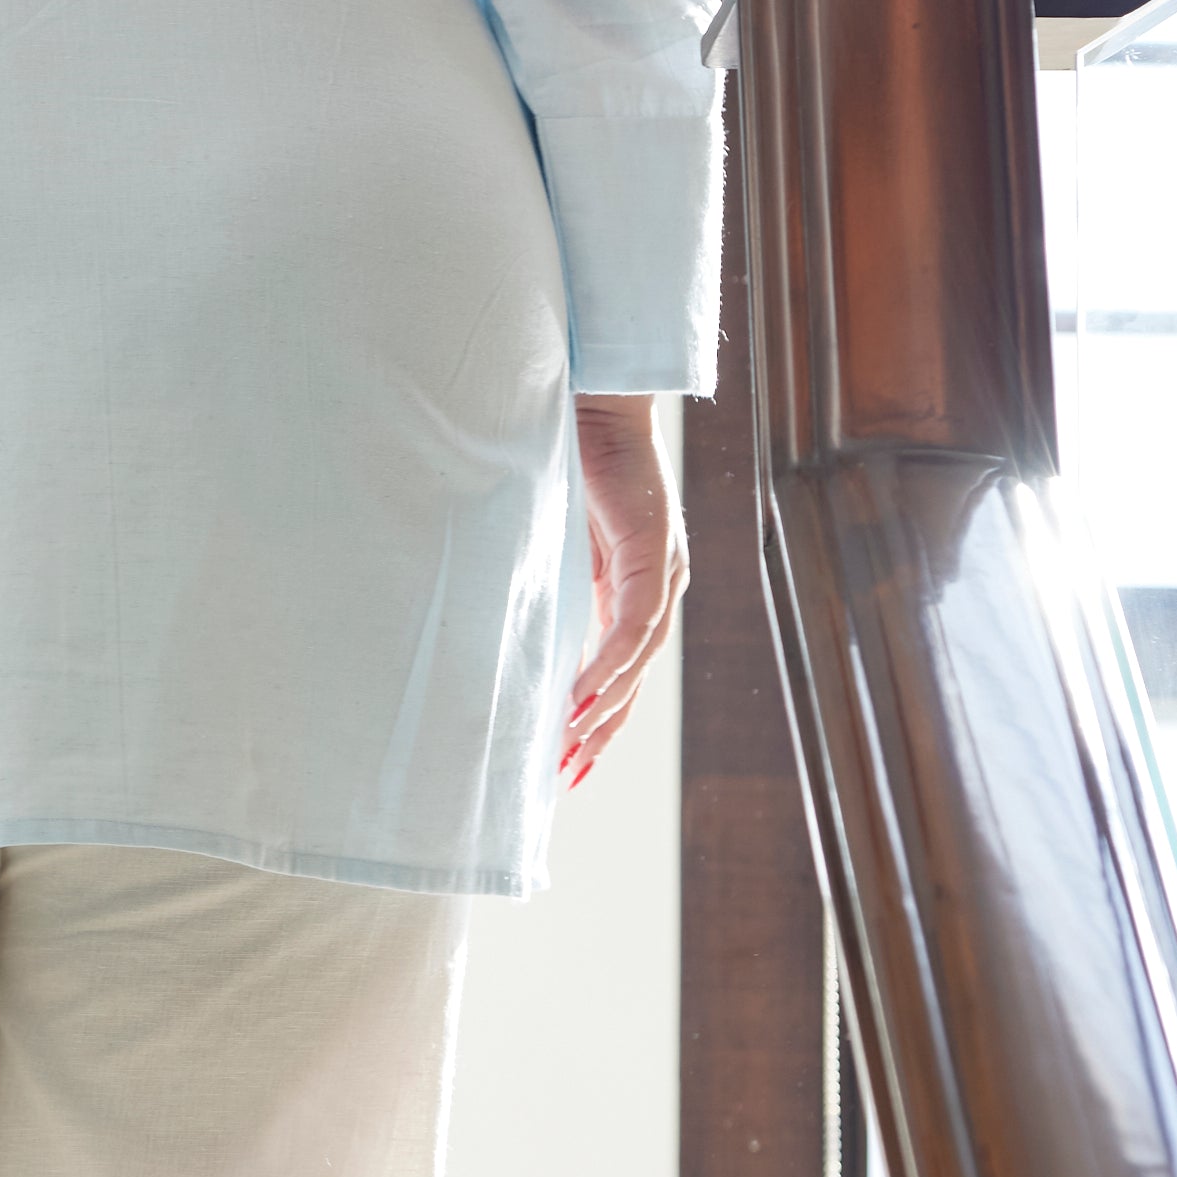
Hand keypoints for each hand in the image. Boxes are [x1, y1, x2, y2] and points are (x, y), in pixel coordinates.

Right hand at [561, 394, 686, 791]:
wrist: (594, 401)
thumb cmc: (570, 456)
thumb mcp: (557, 537)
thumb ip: (552, 581)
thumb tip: (513, 622)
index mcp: (633, 583)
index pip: (620, 666)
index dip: (597, 715)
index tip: (569, 759)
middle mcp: (658, 584)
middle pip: (634, 677)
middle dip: (601, 730)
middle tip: (570, 776)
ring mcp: (663, 570)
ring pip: (638, 660)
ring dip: (604, 707)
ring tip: (572, 746)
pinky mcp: (657, 553)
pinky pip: (634, 626)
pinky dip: (609, 665)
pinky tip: (583, 697)